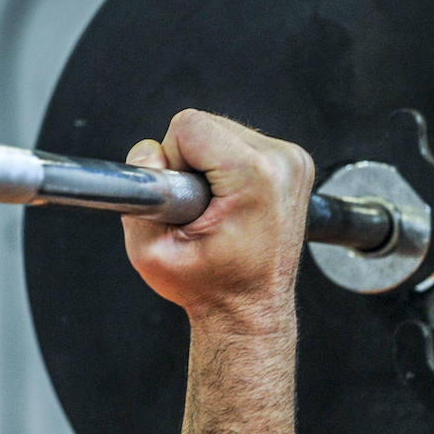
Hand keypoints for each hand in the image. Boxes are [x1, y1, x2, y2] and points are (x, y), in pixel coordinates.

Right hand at [121, 109, 313, 331]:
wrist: (250, 310)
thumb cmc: (212, 288)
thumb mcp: (151, 254)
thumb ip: (139, 198)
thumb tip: (146, 153)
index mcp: (256, 175)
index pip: (189, 125)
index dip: (171, 161)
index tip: (184, 200)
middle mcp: (283, 162)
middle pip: (206, 123)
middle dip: (189, 161)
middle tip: (199, 209)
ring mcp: (294, 162)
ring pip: (223, 130)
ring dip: (208, 164)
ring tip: (216, 208)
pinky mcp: (295, 163)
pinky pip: (242, 142)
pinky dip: (228, 166)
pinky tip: (232, 202)